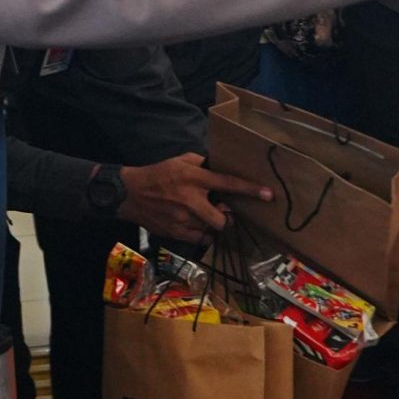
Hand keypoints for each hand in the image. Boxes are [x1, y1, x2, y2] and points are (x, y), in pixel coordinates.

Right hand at [117, 154, 273, 239]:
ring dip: (212, 224)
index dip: (250, 190)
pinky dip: (201, 233)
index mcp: (194, 179)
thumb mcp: (180, 160)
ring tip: (203, 216)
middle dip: (226, 216)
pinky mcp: (176, 232)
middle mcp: (191, 201)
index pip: (228, 184)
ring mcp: (183, 220)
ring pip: (212, 230)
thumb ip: (202, 162)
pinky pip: (200, 238)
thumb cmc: (158, 174)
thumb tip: (219, 166)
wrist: (130, 194)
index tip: (269, 195)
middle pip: (223, 218)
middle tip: (220, 210)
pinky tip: (194, 224)